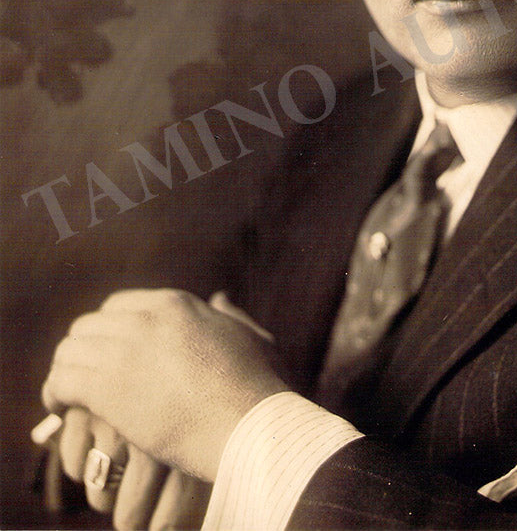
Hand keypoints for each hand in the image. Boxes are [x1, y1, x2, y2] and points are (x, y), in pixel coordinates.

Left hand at [42, 288, 288, 480]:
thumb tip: (220, 298)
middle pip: (88, 325)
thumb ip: (228, 314)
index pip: (118, 305)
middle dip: (82, 350)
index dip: (108, 329)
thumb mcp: (247, 335)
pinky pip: (62, 382)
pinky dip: (55, 394)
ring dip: (65, 372)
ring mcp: (125, 352)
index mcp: (175, 304)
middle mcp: (145, 320)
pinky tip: (62, 409)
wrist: (249, 422)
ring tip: (66, 396)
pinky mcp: (109, 389)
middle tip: (84, 376)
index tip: (107, 353)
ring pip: (69, 351)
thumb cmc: (256, 385)